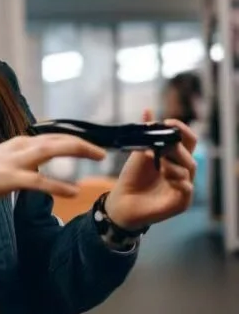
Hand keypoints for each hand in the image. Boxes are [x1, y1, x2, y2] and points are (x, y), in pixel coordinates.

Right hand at [0, 133, 105, 205]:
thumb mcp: (6, 161)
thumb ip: (25, 160)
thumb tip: (41, 165)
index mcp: (20, 143)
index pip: (53, 137)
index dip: (75, 140)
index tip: (94, 146)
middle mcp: (19, 146)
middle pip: (56, 139)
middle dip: (82, 143)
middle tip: (104, 150)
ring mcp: (14, 161)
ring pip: (50, 150)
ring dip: (76, 151)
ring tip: (97, 157)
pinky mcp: (9, 178)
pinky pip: (38, 181)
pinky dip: (58, 185)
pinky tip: (74, 192)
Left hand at [104, 112, 196, 231]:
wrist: (123, 200)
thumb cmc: (133, 176)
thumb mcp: (138, 151)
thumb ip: (145, 133)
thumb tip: (148, 111)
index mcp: (174, 157)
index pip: (189, 140)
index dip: (181, 129)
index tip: (167, 122)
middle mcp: (182, 170)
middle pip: (190, 153)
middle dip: (175, 147)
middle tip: (159, 148)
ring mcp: (184, 186)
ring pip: (189, 169)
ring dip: (172, 163)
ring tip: (157, 164)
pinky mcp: (181, 202)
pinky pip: (187, 187)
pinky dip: (177, 180)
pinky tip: (165, 176)